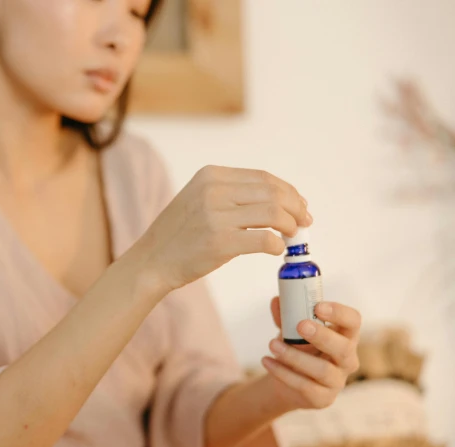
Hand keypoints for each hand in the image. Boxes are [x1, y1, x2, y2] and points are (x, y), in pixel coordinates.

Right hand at [137, 166, 312, 292]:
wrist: (151, 261)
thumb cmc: (178, 235)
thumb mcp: (198, 199)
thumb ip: (230, 194)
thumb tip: (277, 199)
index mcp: (210, 176)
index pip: (263, 177)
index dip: (288, 191)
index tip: (299, 205)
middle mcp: (213, 191)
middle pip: (273, 193)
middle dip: (295, 207)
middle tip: (304, 222)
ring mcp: (216, 216)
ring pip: (273, 214)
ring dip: (291, 225)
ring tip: (293, 236)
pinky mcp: (220, 242)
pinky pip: (265, 239)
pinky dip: (277, 245)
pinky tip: (276, 250)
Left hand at [260, 297, 360, 410]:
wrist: (286, 381)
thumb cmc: (297, 348)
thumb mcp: (291, 330)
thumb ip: (285, 316)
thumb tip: (277, 300)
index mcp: (344, 336)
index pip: (353, 321)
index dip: (339, 313)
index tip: (318, 306)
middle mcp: (347, 359)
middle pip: (343, 348)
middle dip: (322, 336)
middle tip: (300, 325)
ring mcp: (337, 381)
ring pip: (322, 370)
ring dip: (294, 356)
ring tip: (272, 345)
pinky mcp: (323, 398)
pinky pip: (305, 386)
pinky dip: (282, 372)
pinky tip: (267, 361)